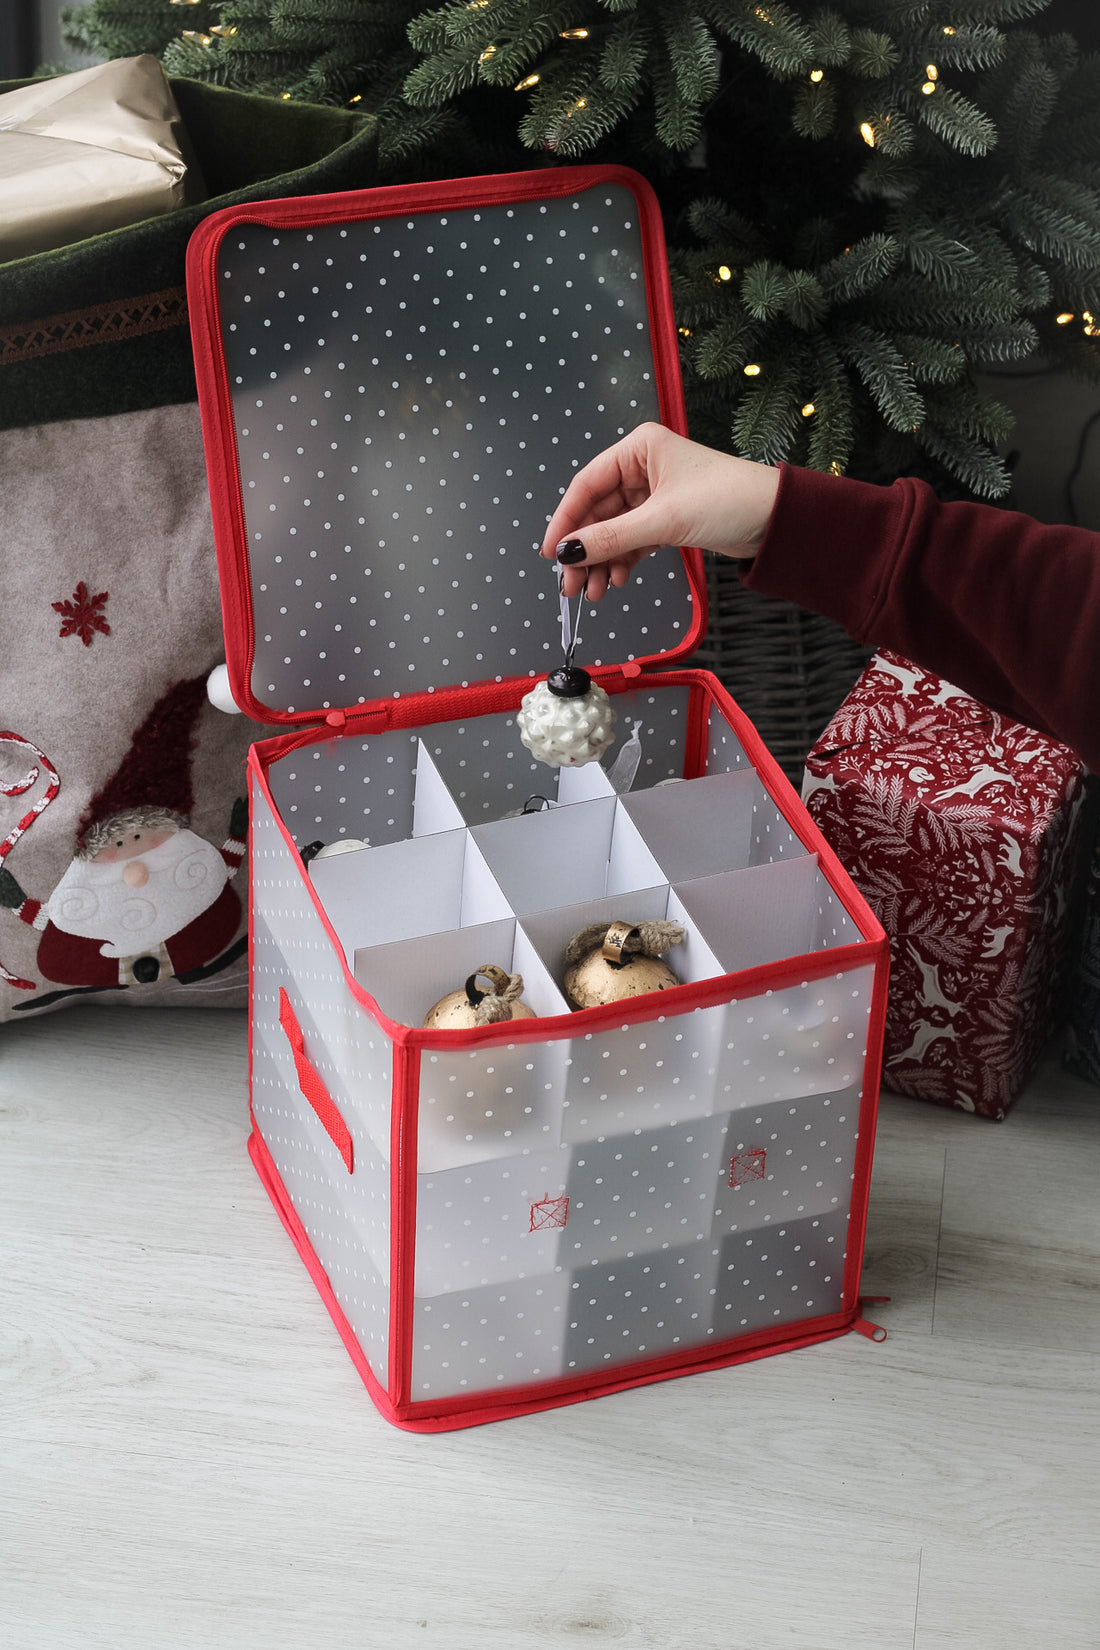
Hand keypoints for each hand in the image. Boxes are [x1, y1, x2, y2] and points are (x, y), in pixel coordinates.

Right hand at [539, 423, 780, 598]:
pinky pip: (633, 540)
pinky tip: (617, 581)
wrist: (775, 519)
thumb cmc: (727, 499)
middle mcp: (642, 467)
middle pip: (597, 512)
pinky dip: (623, 561)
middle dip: (584, 550)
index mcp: (638, 449)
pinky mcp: (667, 518)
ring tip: (595, 592)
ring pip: (614, 530)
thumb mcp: (662, 520)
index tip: (551, 553)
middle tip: (570, 584)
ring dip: (602, 561)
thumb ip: (611, 538)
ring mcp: (654, 494)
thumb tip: (568, 553)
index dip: (565, 521)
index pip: (587, 485)